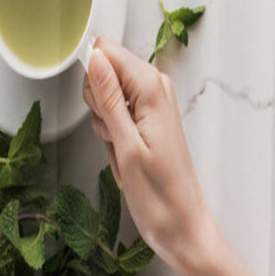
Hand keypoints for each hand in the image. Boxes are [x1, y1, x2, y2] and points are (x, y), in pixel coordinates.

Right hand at [83, 36, 210, 273]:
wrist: (182, 224)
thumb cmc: (159, 194)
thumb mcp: (126, 145)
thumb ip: (109, 97)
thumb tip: (94, 58)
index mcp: (153, 88)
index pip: (106, 51)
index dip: (92, 79)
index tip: (98, 109)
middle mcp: (156, 89)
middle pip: (104, 73)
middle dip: (98, 107)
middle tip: (114, 136)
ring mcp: (152, 105)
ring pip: (106, 98)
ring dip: (105, 127)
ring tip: (123, 152)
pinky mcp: (148, 121)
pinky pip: (115, 117)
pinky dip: (113, 137)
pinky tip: (125, 157)